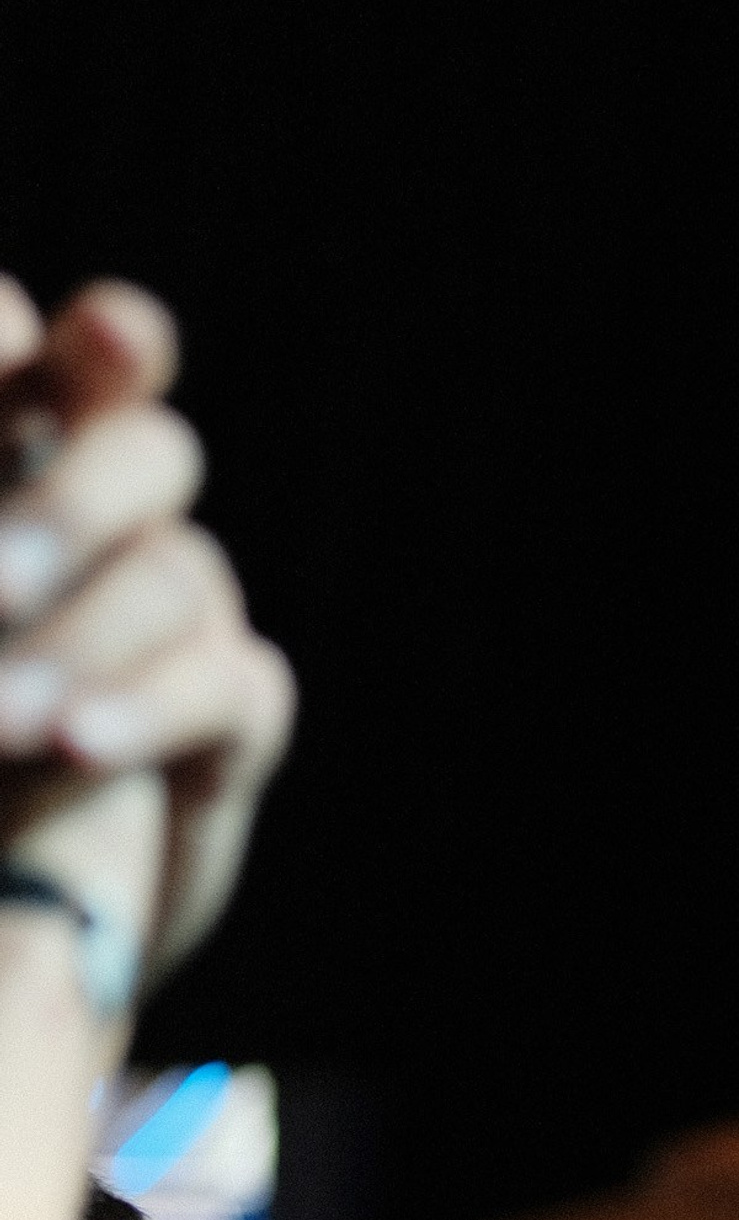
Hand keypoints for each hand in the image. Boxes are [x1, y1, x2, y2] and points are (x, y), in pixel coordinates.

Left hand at [0, 278, 295, 987]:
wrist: (7, 883)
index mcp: (22, 453)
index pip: (43, 353)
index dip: (13, 336)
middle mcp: (119, 513)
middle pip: (144, 449)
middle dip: (71, 503)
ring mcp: (187, 608)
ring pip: (172, 579)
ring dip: (74, 650)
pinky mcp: (235, 710)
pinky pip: (222, 687)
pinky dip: (145, 712)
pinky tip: (76, 745)